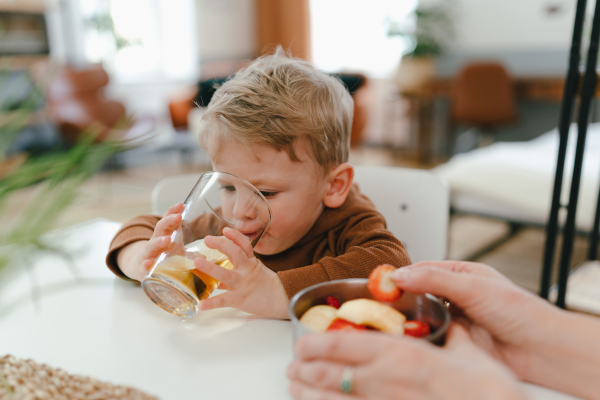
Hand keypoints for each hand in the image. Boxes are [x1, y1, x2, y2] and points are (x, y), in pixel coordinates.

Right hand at [117, 203, 183, 280]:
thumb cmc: (161, 255)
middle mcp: (156, 241)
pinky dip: (145, 264)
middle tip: (178, 217)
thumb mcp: (176, 252)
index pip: (169, 220)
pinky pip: (143, 265)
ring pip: (152, 244)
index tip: (181, 204)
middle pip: (161, 228)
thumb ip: (190, 254)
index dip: (173, 211)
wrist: (140, 265)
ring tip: (167, 239)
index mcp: (165, 235)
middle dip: (168, 221)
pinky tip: (148, 263)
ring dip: (159, 241)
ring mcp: (149, 253)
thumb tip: (206, 257)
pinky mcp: (142, 267)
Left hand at [194, 227, 288, 317]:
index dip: (235, 236)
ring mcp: (242, 284)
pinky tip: (200, 304)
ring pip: (225, 274)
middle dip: (221, 245)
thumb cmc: (264, 284)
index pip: (244, 245)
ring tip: (197, 262)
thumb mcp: (254, 270)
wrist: (279, 299)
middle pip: (235, 253)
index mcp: (250, 262)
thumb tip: (215, 264)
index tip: (225, 230)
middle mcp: (246, 270)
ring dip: (210, 268)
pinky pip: (223, 300)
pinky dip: (211, 303)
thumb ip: (235, 266)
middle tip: (207, 239)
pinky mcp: (238, 299)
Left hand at [287, 324, 527, 399]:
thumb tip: (450, 325)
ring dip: (309, 394)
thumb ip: (454, 337)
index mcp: (401, 355)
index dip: (317, 344)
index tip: (302, 344)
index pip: (346, 344)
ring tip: (295, 388)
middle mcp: (386, 381)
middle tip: (292, 367)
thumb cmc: (487, 392)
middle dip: (306, 370)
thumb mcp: (471, 355)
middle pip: (332, 373)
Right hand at [390, 261, 556, 379]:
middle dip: (402, 297)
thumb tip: (400, 275)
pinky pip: (430, 337)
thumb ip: (433, 279)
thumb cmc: (517, 311)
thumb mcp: (471, 286)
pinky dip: (420, 337)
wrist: (538, 349)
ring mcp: (455, 319)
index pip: (423, 269)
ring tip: (392, 320)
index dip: (402, 275)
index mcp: (462, 275)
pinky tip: (411, 338)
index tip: (382, 281)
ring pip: (423, 316)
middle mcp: (457, 296)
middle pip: (419, 293)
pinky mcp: (455, 342)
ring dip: (410, 319)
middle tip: (380, 302)